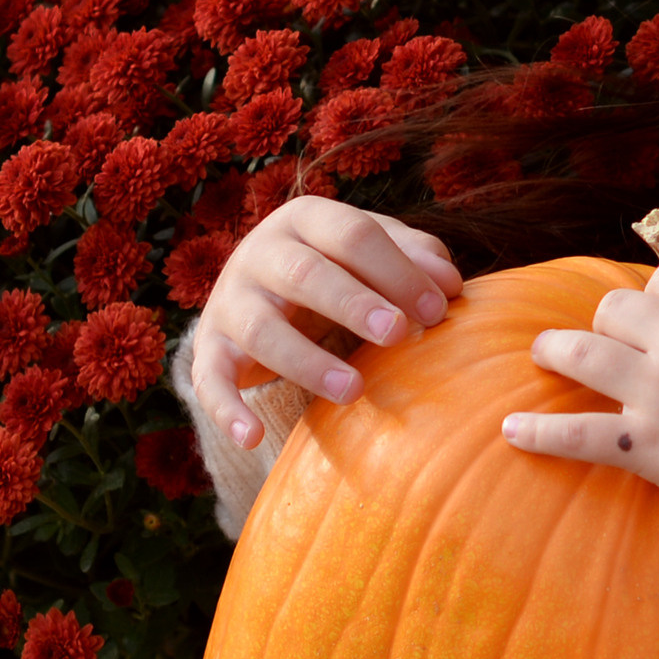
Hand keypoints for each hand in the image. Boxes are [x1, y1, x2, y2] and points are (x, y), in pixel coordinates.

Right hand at [190, 203, 463, 447]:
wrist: (257, 288)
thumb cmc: (336, 266)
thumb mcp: (371, 250)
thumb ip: (413, 256)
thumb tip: (449, 283)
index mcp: (307, 220)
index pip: (353, 235)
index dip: (397, 271)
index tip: (436, 310)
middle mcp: (261, 254)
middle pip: (306, 275)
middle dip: (353, 304)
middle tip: (396, 334)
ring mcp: (231, 301)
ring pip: (263, 330)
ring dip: (307, 362)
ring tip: (353, 391)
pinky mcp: (210, 347)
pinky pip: (209, 380)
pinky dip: (227, 409)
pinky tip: (252, 438)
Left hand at [502, 261, 658, 515]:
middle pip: (616, 308)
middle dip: (611, 322)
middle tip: (609, 340)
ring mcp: (658, 391)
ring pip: (582, 352)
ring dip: (556, 351)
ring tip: (543, 356)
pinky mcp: (645, 445)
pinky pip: (576, 433)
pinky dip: (540, 433)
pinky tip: (512, 430)